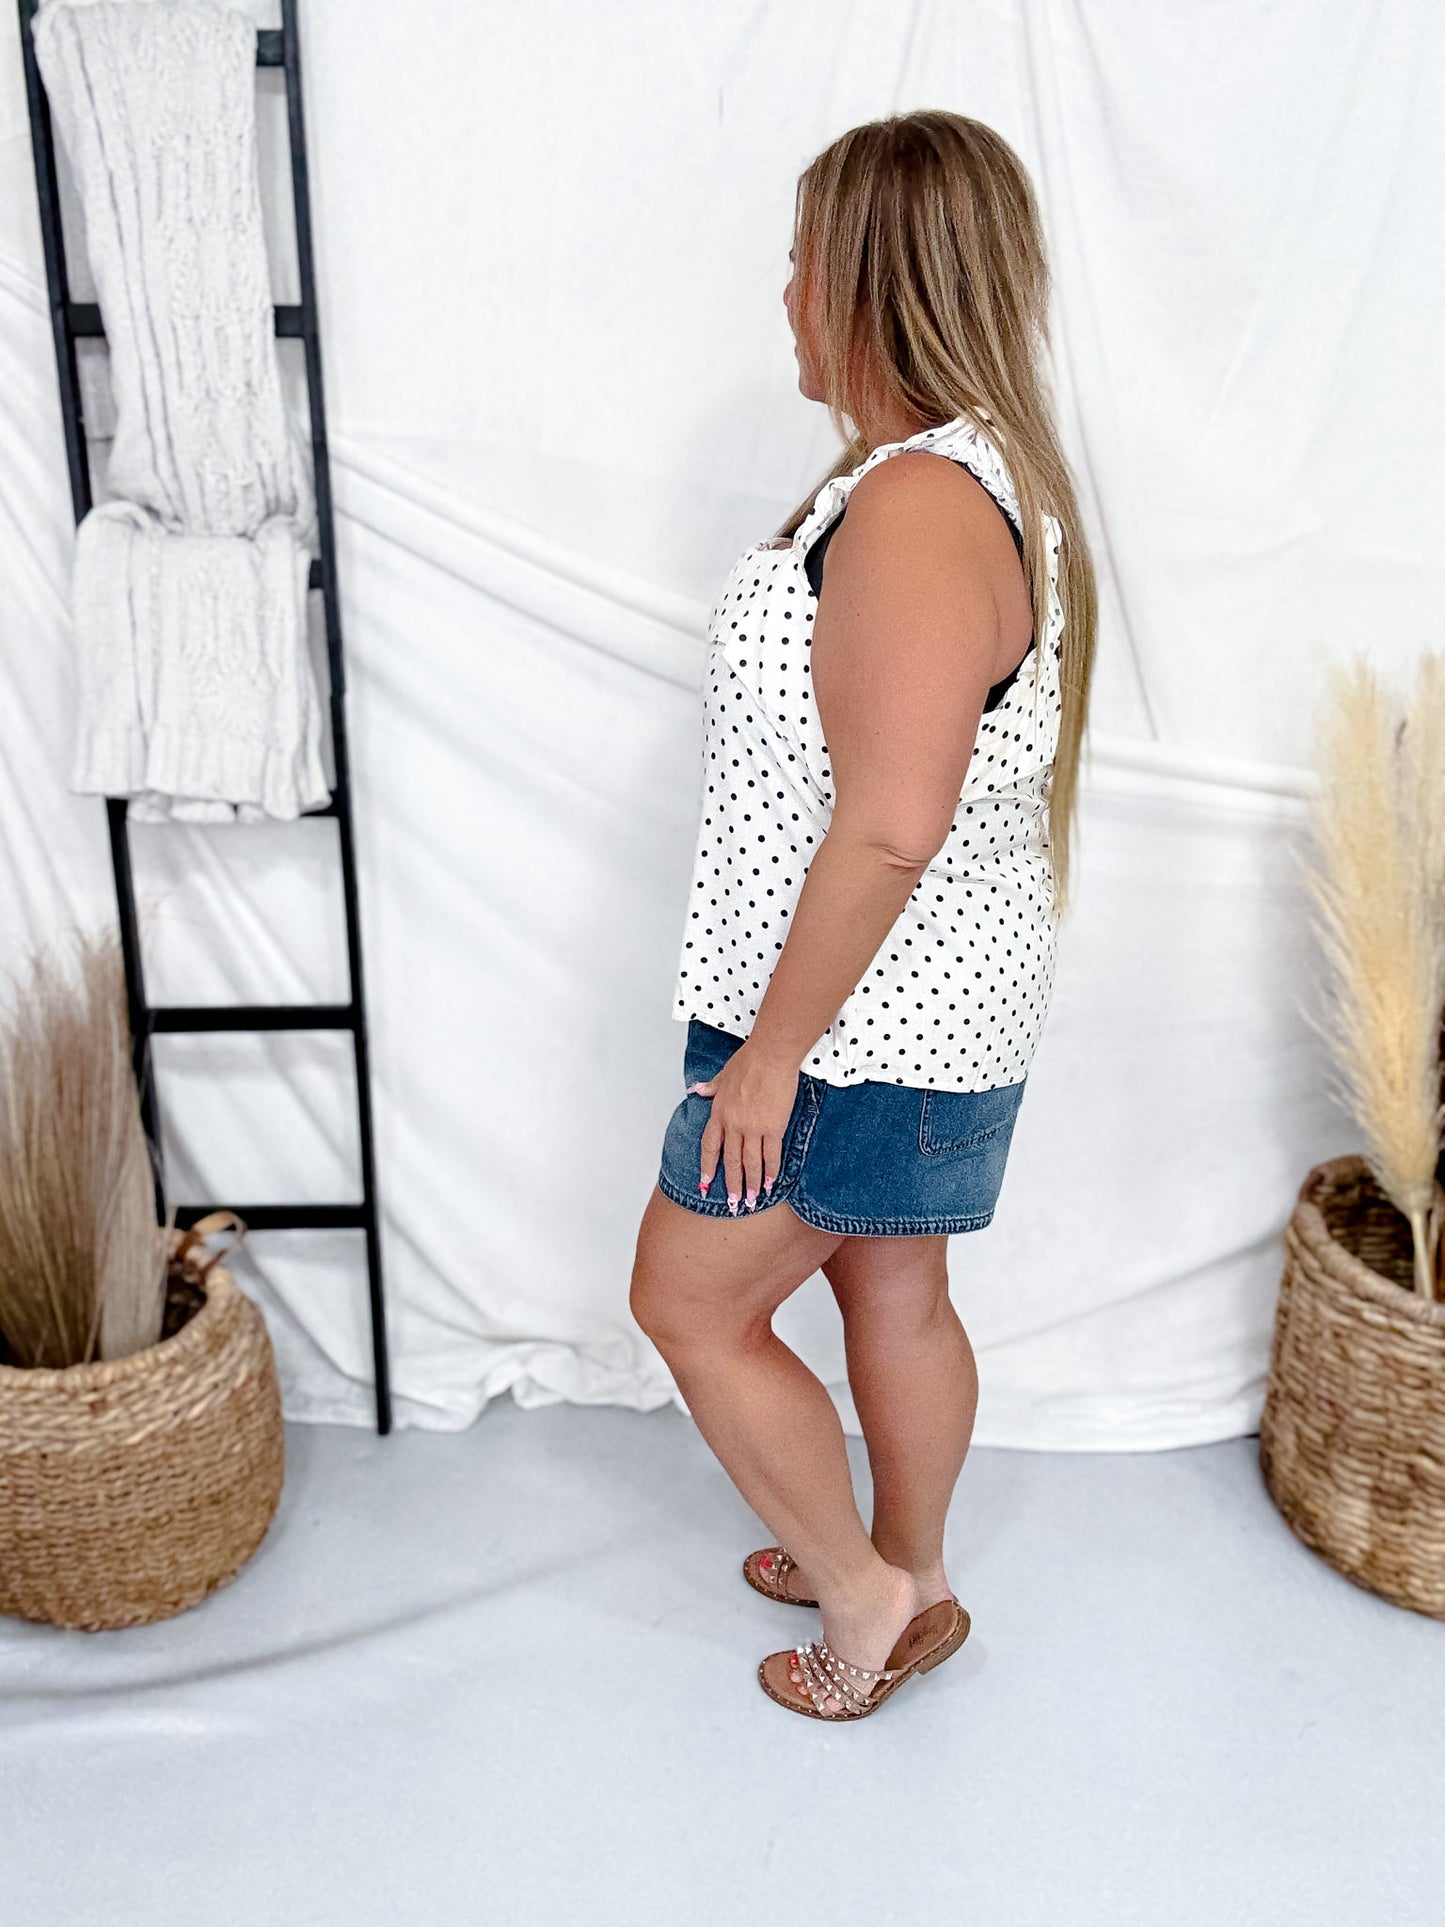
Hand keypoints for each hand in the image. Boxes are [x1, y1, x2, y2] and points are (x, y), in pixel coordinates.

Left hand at [688, 1041, 799, 1214]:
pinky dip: (771, 1172)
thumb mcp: (724, 1073)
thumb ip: (711, 1086)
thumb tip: (697, 1090)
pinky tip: (772, 1183)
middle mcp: (733, 1124)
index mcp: (719, 1112)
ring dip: (751, 1184)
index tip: (706, 1184)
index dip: (708, 1167)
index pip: (709, 1146)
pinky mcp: (773, 1128)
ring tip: (752, 1201)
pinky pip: (771, 1156)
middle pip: (730, 1161)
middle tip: (734, 1203)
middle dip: (731, 1184)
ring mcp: (752, 1128)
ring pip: (750, 1163)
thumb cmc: (749, 1059)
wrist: (770, 1055)